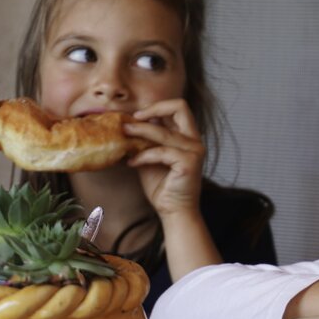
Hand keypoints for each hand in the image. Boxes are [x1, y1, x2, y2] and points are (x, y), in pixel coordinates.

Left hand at [123, 98, 205, 217]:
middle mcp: (195, 140)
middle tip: (133, 118)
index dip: (157, 107)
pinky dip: (143, 155)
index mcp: (188, 136)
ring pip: (163, 132)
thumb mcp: (151, 157)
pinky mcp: (189, 163)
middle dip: (153, 108)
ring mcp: (194, 151)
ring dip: (139, 131)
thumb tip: (125, 125)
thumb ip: (146, 141)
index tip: (137, 116)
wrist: (173, 211)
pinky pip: (161, 152)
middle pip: (180, 107)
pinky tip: (132, 162)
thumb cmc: (162, 186)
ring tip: (123, 134)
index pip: (178, 108)